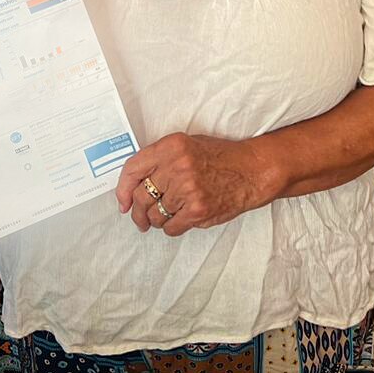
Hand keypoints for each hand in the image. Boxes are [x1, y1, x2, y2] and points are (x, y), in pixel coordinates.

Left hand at [114, 133, 281, 237]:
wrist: (251, 170)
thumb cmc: (220, 157)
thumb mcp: (187, 145)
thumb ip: (160, 159)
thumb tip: (133, 184)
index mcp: (171, 146)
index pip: (133, 169)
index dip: (122, 189)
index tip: (122, 202)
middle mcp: (176, 166)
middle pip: (141, 196)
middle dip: (137, 212)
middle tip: (140, 218)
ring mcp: (187, 189)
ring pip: (155, 215)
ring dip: (156, 220)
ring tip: (166, 216)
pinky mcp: (197, 210)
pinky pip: (171, 227)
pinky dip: (171, 227)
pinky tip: (180, 220)